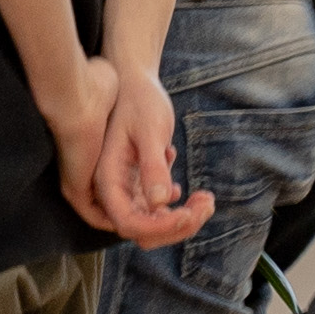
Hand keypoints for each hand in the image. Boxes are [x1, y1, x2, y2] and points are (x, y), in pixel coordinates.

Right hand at [92, 61, 211, 244]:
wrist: (135, 82)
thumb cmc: (140, 101)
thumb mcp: (150, 131)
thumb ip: (153, 167)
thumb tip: (160, 202)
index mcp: (108, 178)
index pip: (128, 222)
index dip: (159, 226)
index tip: (187, 212)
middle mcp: (112, 189)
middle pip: (141, 231)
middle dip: (176, 226)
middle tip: (206, 205)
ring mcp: (125, 189)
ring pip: (151, 225)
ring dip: (181, 220)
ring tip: (206, 200)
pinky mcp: (138, 185)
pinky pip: (156, 212)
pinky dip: (178, 210)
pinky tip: (191, 192)